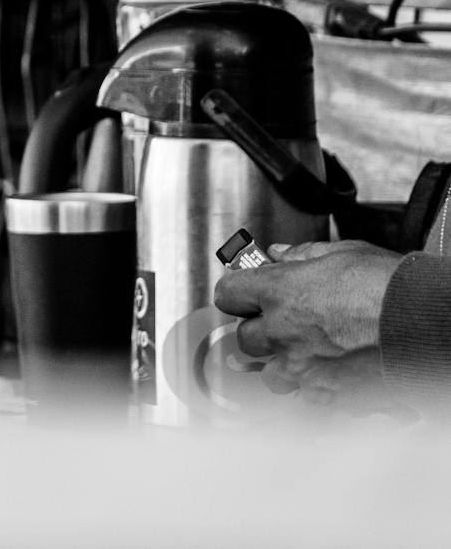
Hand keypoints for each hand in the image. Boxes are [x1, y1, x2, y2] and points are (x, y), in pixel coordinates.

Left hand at [214, 240, 402, 402]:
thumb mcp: (343, 254)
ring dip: (283, 364)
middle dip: (260, 331)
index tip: (246, 294)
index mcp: (278, 292)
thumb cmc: (389, 287)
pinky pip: (306, 397)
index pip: (227, 294)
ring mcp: (303, 367)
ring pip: (271, 374)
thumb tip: (282, 254)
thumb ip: (303, 256)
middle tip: (281, 324)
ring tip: (308, 354)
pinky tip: (332, 373)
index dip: (238, 293)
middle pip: (245, 338)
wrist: (424, 323)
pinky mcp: (327, 395)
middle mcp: (282, 332)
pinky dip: (315, 388)